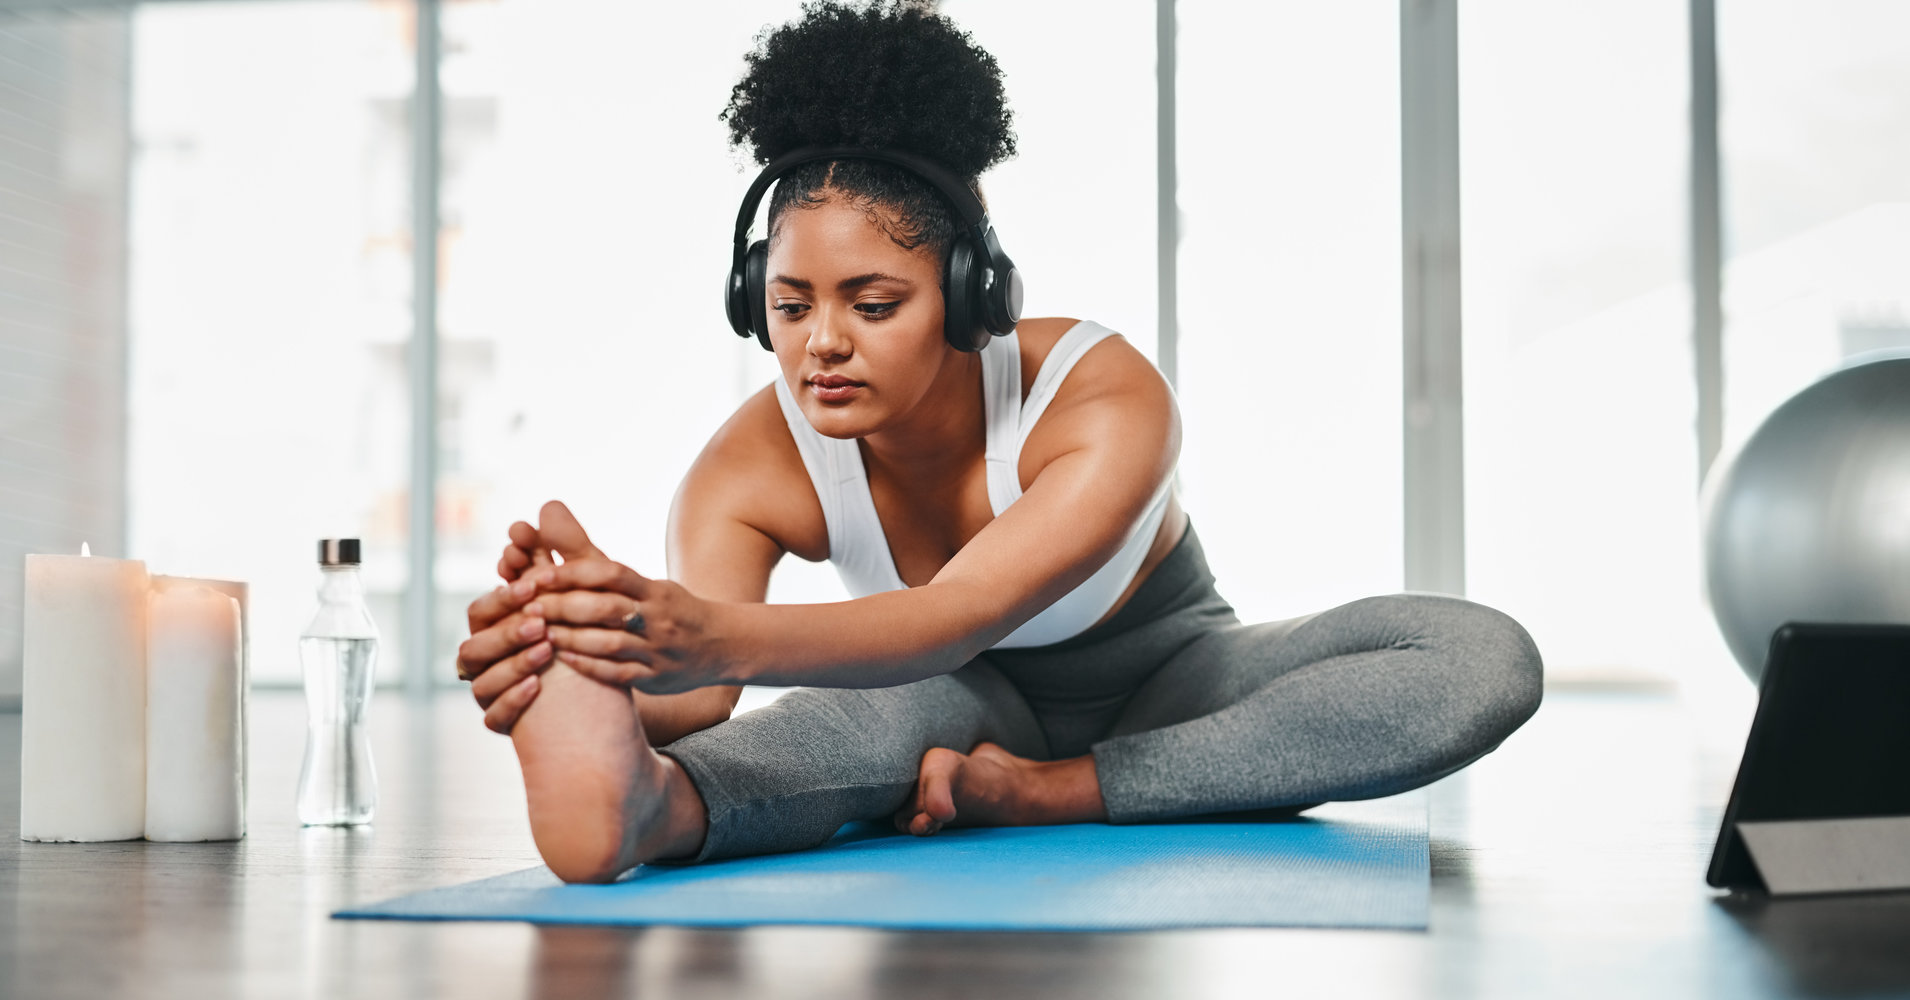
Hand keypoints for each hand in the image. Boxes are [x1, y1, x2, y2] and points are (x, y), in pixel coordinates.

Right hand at [457, 502, 596, 731]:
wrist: (610, 692)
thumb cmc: (593, 635)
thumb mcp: (587, 593)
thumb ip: (566, 553)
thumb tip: (548, 506)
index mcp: (500, 627)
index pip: (486, 606)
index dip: (505, 594)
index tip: (531, 583)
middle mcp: (489, 660)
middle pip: (475, 641)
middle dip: (504, 627)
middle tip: (539, 618)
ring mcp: (493, 691)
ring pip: (478, 678)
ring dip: (509, 660)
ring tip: (545, 648)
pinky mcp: (504, 722)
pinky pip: (492, 716)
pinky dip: (512, 699)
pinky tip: (538, 685)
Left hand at [536, 558, 730, 694]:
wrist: (723, 646)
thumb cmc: (672, 610)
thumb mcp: (648, 584)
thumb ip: (603, 568)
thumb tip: (552, 522)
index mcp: (655, 590)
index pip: (611, 574)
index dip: (573, 573)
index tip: (540, 576)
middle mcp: (658, 618)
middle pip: (605, 608)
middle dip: (563, 607)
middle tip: (529, 607)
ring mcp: (658, 650)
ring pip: (609, 643)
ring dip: (570, 638)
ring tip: (538, 634)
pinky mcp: (656, 679)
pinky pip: (619, 673)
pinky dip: (589, 666)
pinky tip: (563, 660)